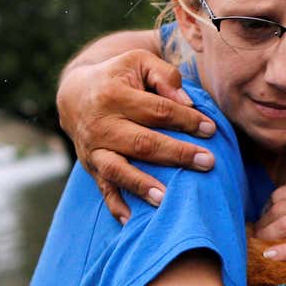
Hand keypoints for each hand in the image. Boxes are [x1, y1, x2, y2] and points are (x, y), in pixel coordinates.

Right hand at [57, 48, 217, 222]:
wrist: (75, 94)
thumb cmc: (119, 77)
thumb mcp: (139, 63)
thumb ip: (165, 76)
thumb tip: (186, 102)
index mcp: (114, 95)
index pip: (156, 110)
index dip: (185, 120)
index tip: (211, 130)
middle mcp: (101, 124)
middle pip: (141, 142)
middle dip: (176, 154)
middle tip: (208, 163)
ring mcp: (93, 148)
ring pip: (118, 169)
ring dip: (142, 185)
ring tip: (166, 199)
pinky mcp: (90, 166)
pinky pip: (103, 188)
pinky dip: (116, 205)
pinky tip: (131, 222)